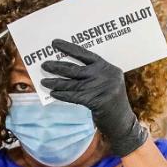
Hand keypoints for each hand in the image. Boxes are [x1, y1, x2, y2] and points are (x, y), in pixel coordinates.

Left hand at [39, 39, 147, 157]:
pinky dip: (63, 95)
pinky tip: (53, 94)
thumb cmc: (109, 102)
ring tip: (44, 81)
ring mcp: (103, 88)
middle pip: (76, 69)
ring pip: (73, 84)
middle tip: (44, 65)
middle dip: (58, 67)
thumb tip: (63, 70)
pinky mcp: (99, 102)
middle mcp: (106, 75)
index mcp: (108, 67)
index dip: (69, 48)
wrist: (123, 123)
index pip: (85, 54)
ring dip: (56, 83)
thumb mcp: (104, 84)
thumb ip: (90, 76)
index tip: (54, 43)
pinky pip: (75, 97)